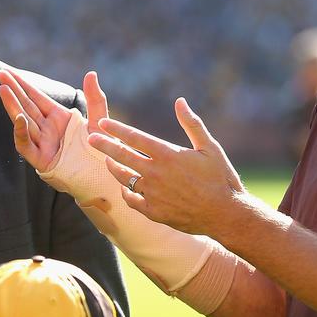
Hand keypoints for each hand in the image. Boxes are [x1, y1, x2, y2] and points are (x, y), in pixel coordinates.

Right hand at [0, 70, 107, 170]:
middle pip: (26, 105)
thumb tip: (91, 74)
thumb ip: (96, 98)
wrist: (103, 177)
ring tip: (3, 89)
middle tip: (1, 74)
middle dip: (13, 90)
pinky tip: (18, 117)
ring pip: (24, 121)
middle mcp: (47, 128)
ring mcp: (43, 143)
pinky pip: (27, 145)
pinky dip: (21, 132)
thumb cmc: (101, 150)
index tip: (10, 72)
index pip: (37, 97)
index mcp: (58, 117)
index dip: (23, 84)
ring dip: (13, 105)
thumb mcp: (99, 120)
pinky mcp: (41, 159)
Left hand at [87, 97, 244, 236]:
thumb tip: (179, 101)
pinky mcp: (154, 212)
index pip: (134, 137)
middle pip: (122, 155)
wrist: (226, 215)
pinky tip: (124, 186)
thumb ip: (192, 124)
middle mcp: (156, 173)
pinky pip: (132, 199)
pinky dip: (126, 191)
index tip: (104, 124)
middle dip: (104, 145)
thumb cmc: (221, 178)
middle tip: (91, 138)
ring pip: (123, 177)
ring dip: (113, 167)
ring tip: (107, 161)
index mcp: (168, 154)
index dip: (116, 129)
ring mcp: (153, 194)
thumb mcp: (210, 147)